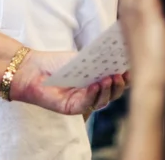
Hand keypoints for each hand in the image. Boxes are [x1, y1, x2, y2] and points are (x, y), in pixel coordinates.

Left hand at [10, 50, 127, 114]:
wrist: (33, 69)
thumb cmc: (57, 63)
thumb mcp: (82, 59)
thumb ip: (98, 61)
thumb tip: (117, 56)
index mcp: (98, 82)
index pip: (117, 82)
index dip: (126, 77)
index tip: (130, 67)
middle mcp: (93, 94)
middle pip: (113, 94)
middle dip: (119, 84)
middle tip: (121, 73)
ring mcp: (83, 102)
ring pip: (102, 101)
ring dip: (107, 89)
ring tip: (109, 77)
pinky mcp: (71, 108)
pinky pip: (86, 104)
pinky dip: (92, 94)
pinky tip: (94, 85)